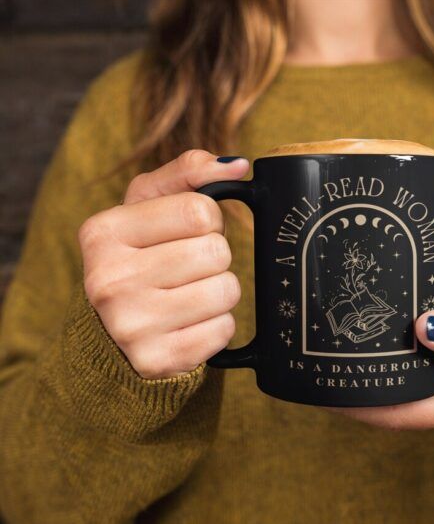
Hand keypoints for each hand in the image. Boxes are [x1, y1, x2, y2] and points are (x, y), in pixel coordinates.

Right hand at [79, 150, 247, 378]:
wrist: (112, 336)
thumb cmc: (140, 258)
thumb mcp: (148, 206)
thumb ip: (188, 173)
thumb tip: (238, 166)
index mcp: (103, 232)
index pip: (198, 210)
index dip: (208, 220)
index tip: (188, 233)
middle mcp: (108, 279)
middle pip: (216, 251)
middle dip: (214, 258)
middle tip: (188, 268)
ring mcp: (129, 325)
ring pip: (226, 290)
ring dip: (220, 292)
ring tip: (189, 295)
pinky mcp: (156, 359)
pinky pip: (224, 329)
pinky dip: (217, 325)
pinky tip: (189, 324)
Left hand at [332, 295, 433, 441]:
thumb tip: (423, 327)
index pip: (407, 414)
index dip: (366, 406)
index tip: (332, 391)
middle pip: (402, 413)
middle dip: (364, 395)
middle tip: (325, 366)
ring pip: (410, 404)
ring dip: (379, 386)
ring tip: (342, 359)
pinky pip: (423, 393)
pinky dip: (400, 378)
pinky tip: (380, 357)